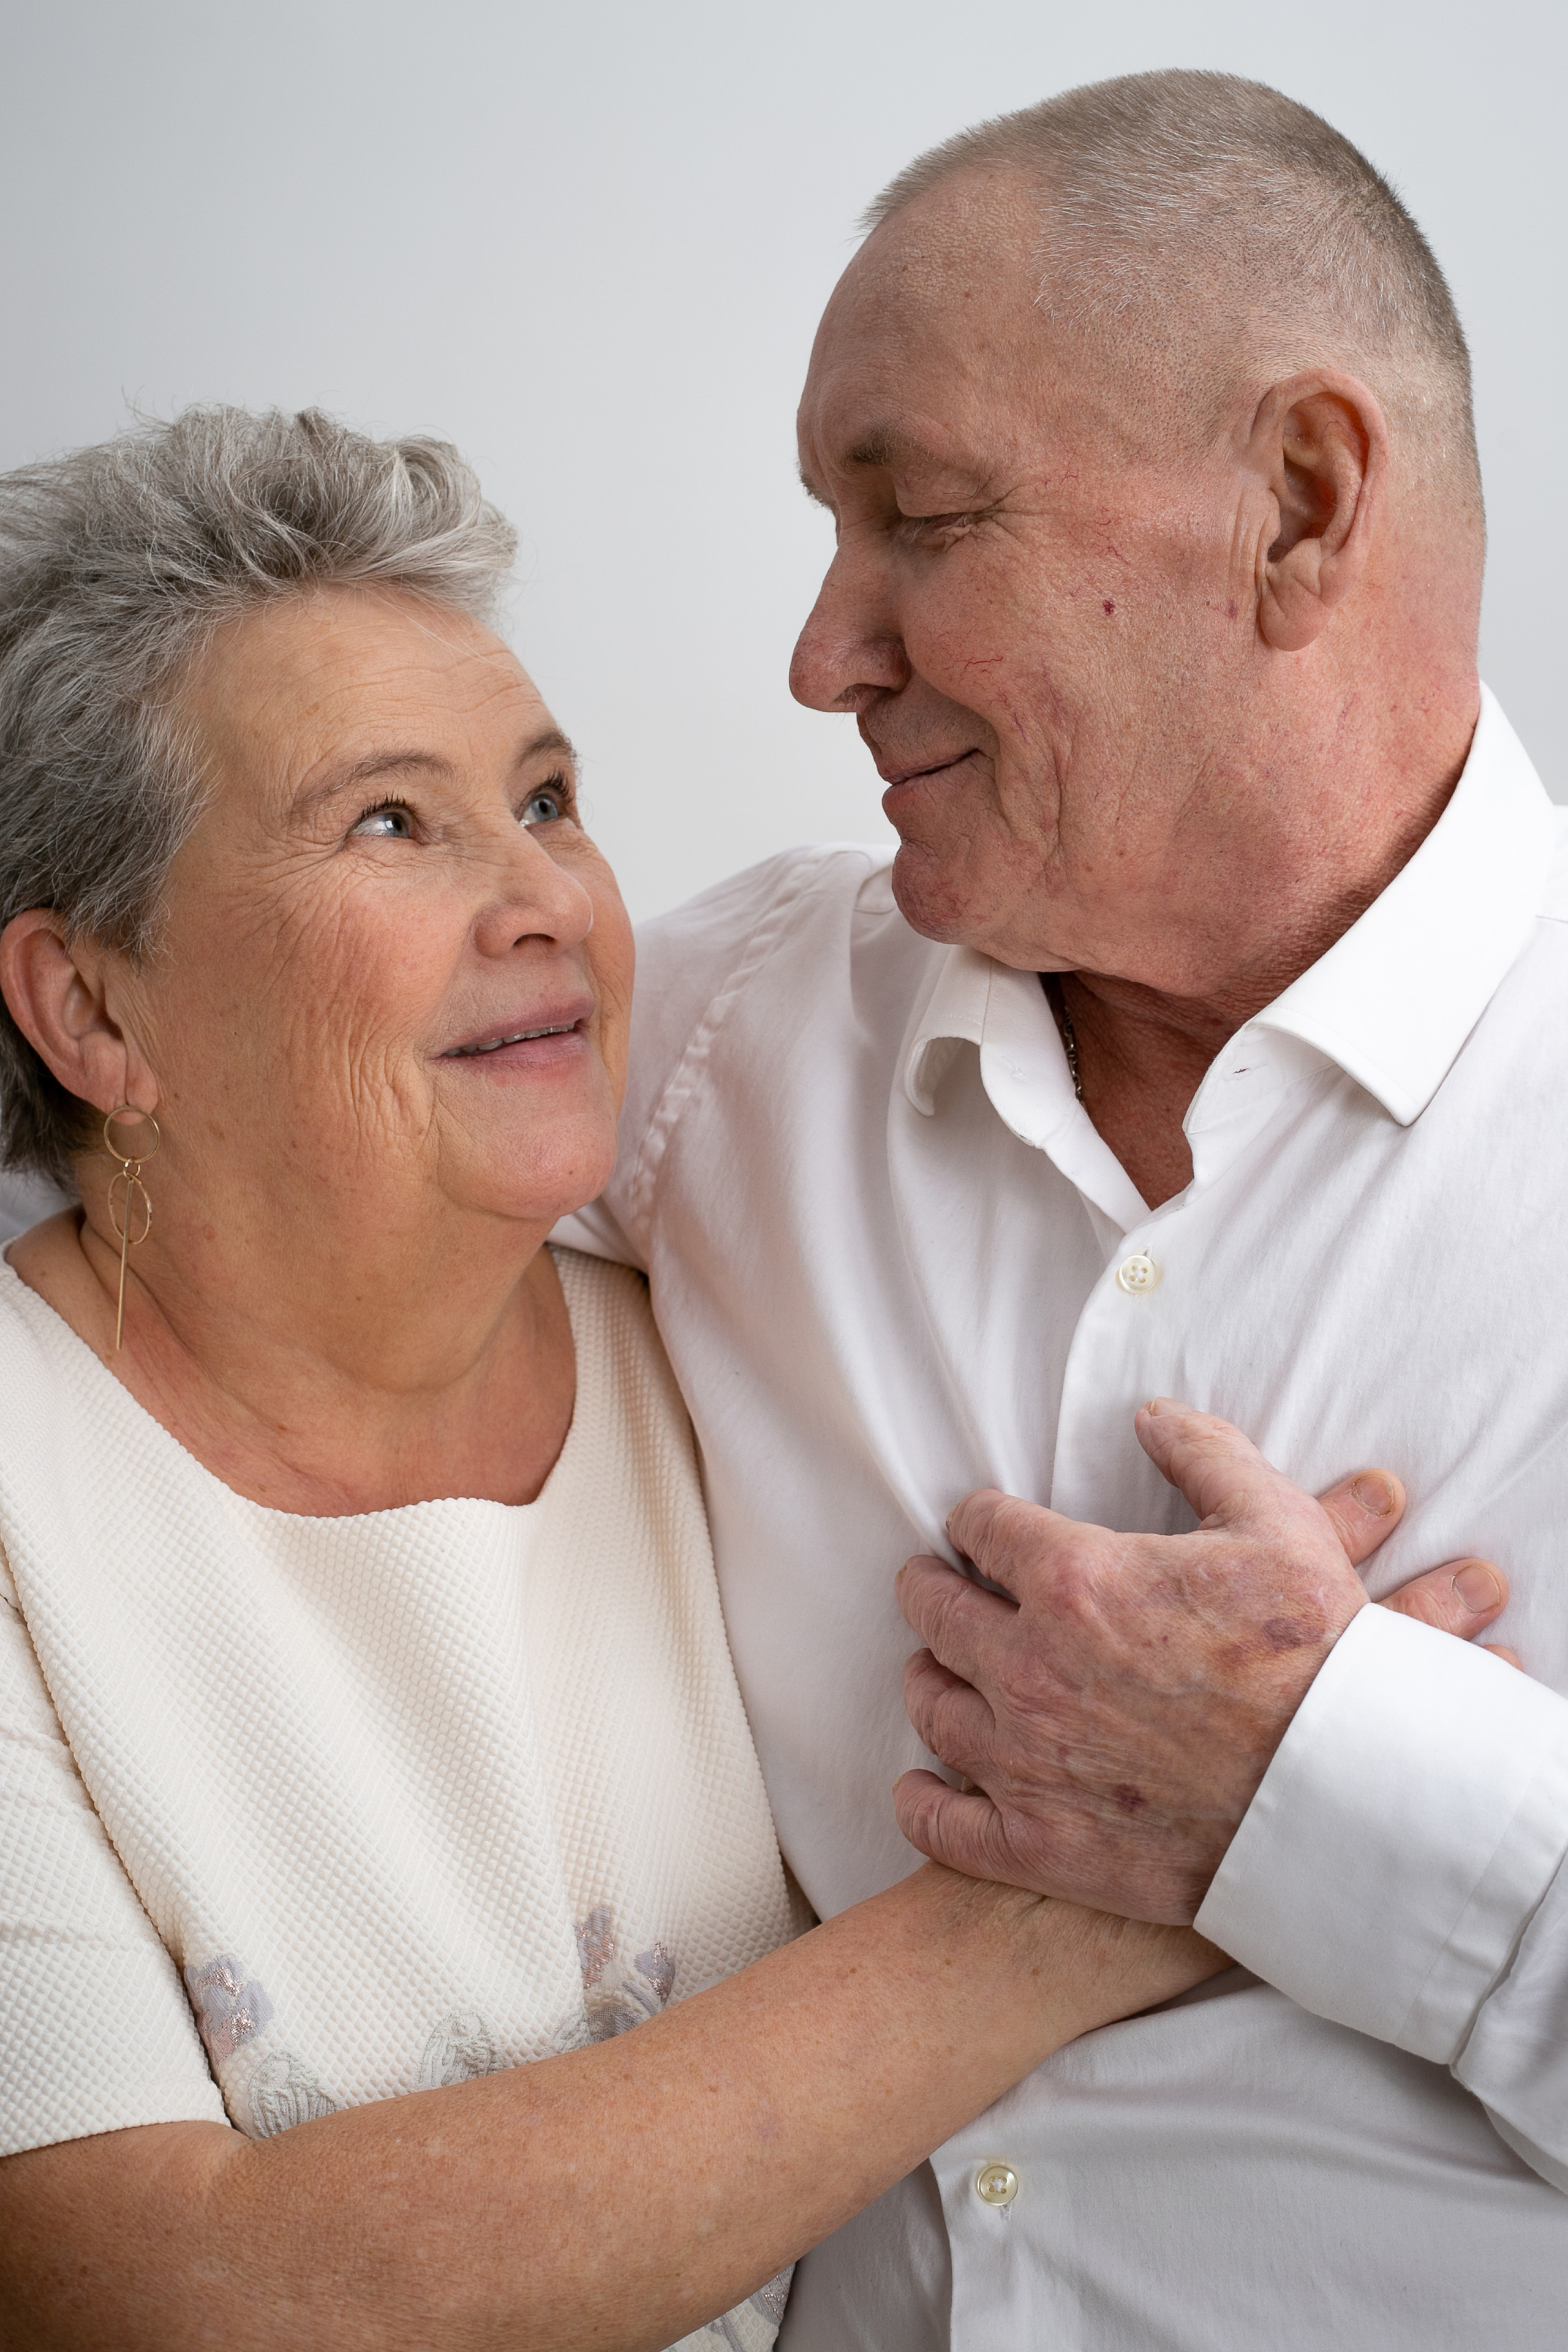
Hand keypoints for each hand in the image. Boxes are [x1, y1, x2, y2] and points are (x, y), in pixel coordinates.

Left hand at [893, 1403, 1514, 1924]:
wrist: (1345, 1799)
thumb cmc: (1316, 1658)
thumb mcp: (1277, 1523)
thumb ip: (1207, 1453)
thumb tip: (1154, 1415)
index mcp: (1073, 1580)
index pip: (983, 1528)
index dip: (976, 1518)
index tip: (978, 1524)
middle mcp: (1029, 1666)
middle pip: (937, 1611)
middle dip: (931, 1587)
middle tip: (931, 1582)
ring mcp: (1026, 1760)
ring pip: (933, 1706)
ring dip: (927, 1678)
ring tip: (934, 1667)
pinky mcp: (1038, 1844)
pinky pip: (942, 1823)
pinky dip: (921, 1801)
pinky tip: (921, 1787)